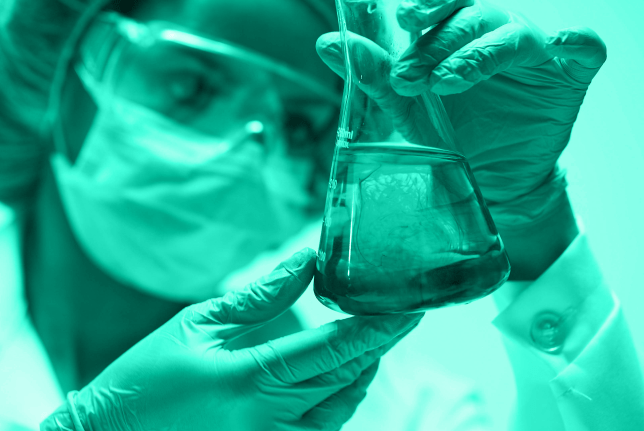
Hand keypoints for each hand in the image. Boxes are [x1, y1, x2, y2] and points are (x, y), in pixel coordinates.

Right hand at [41, 248, 422, 430]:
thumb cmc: (145, 379)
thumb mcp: (196, 325)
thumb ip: (260, 296)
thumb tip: (305, 262)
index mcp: (249, 380)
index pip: (332, 350)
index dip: (378, 327)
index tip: (409, 306)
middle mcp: (269, 421)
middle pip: (346, 377)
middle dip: (380, 343)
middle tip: (401, 311)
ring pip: (342, 407)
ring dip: (365, 369)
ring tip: (377, 334)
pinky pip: (323, 429)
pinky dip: (341, 397)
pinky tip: (345, 372)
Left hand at [317, 0, 605, 226]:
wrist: (489, 179)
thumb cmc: (450, 135)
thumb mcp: (407, 108)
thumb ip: (374, 74)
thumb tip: (326, 42)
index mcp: (456, 35)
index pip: (440, 10)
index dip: (423, 13)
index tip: (402, 30)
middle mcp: (493, 35)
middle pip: (471, 18)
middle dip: (440, 43)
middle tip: (412, 73)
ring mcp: (532, 54)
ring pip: (512, 34)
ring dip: (479, 53)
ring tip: (448, 81)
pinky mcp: (568, 75)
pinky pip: (583, 49)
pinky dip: (576, 43)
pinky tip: (561, 44)